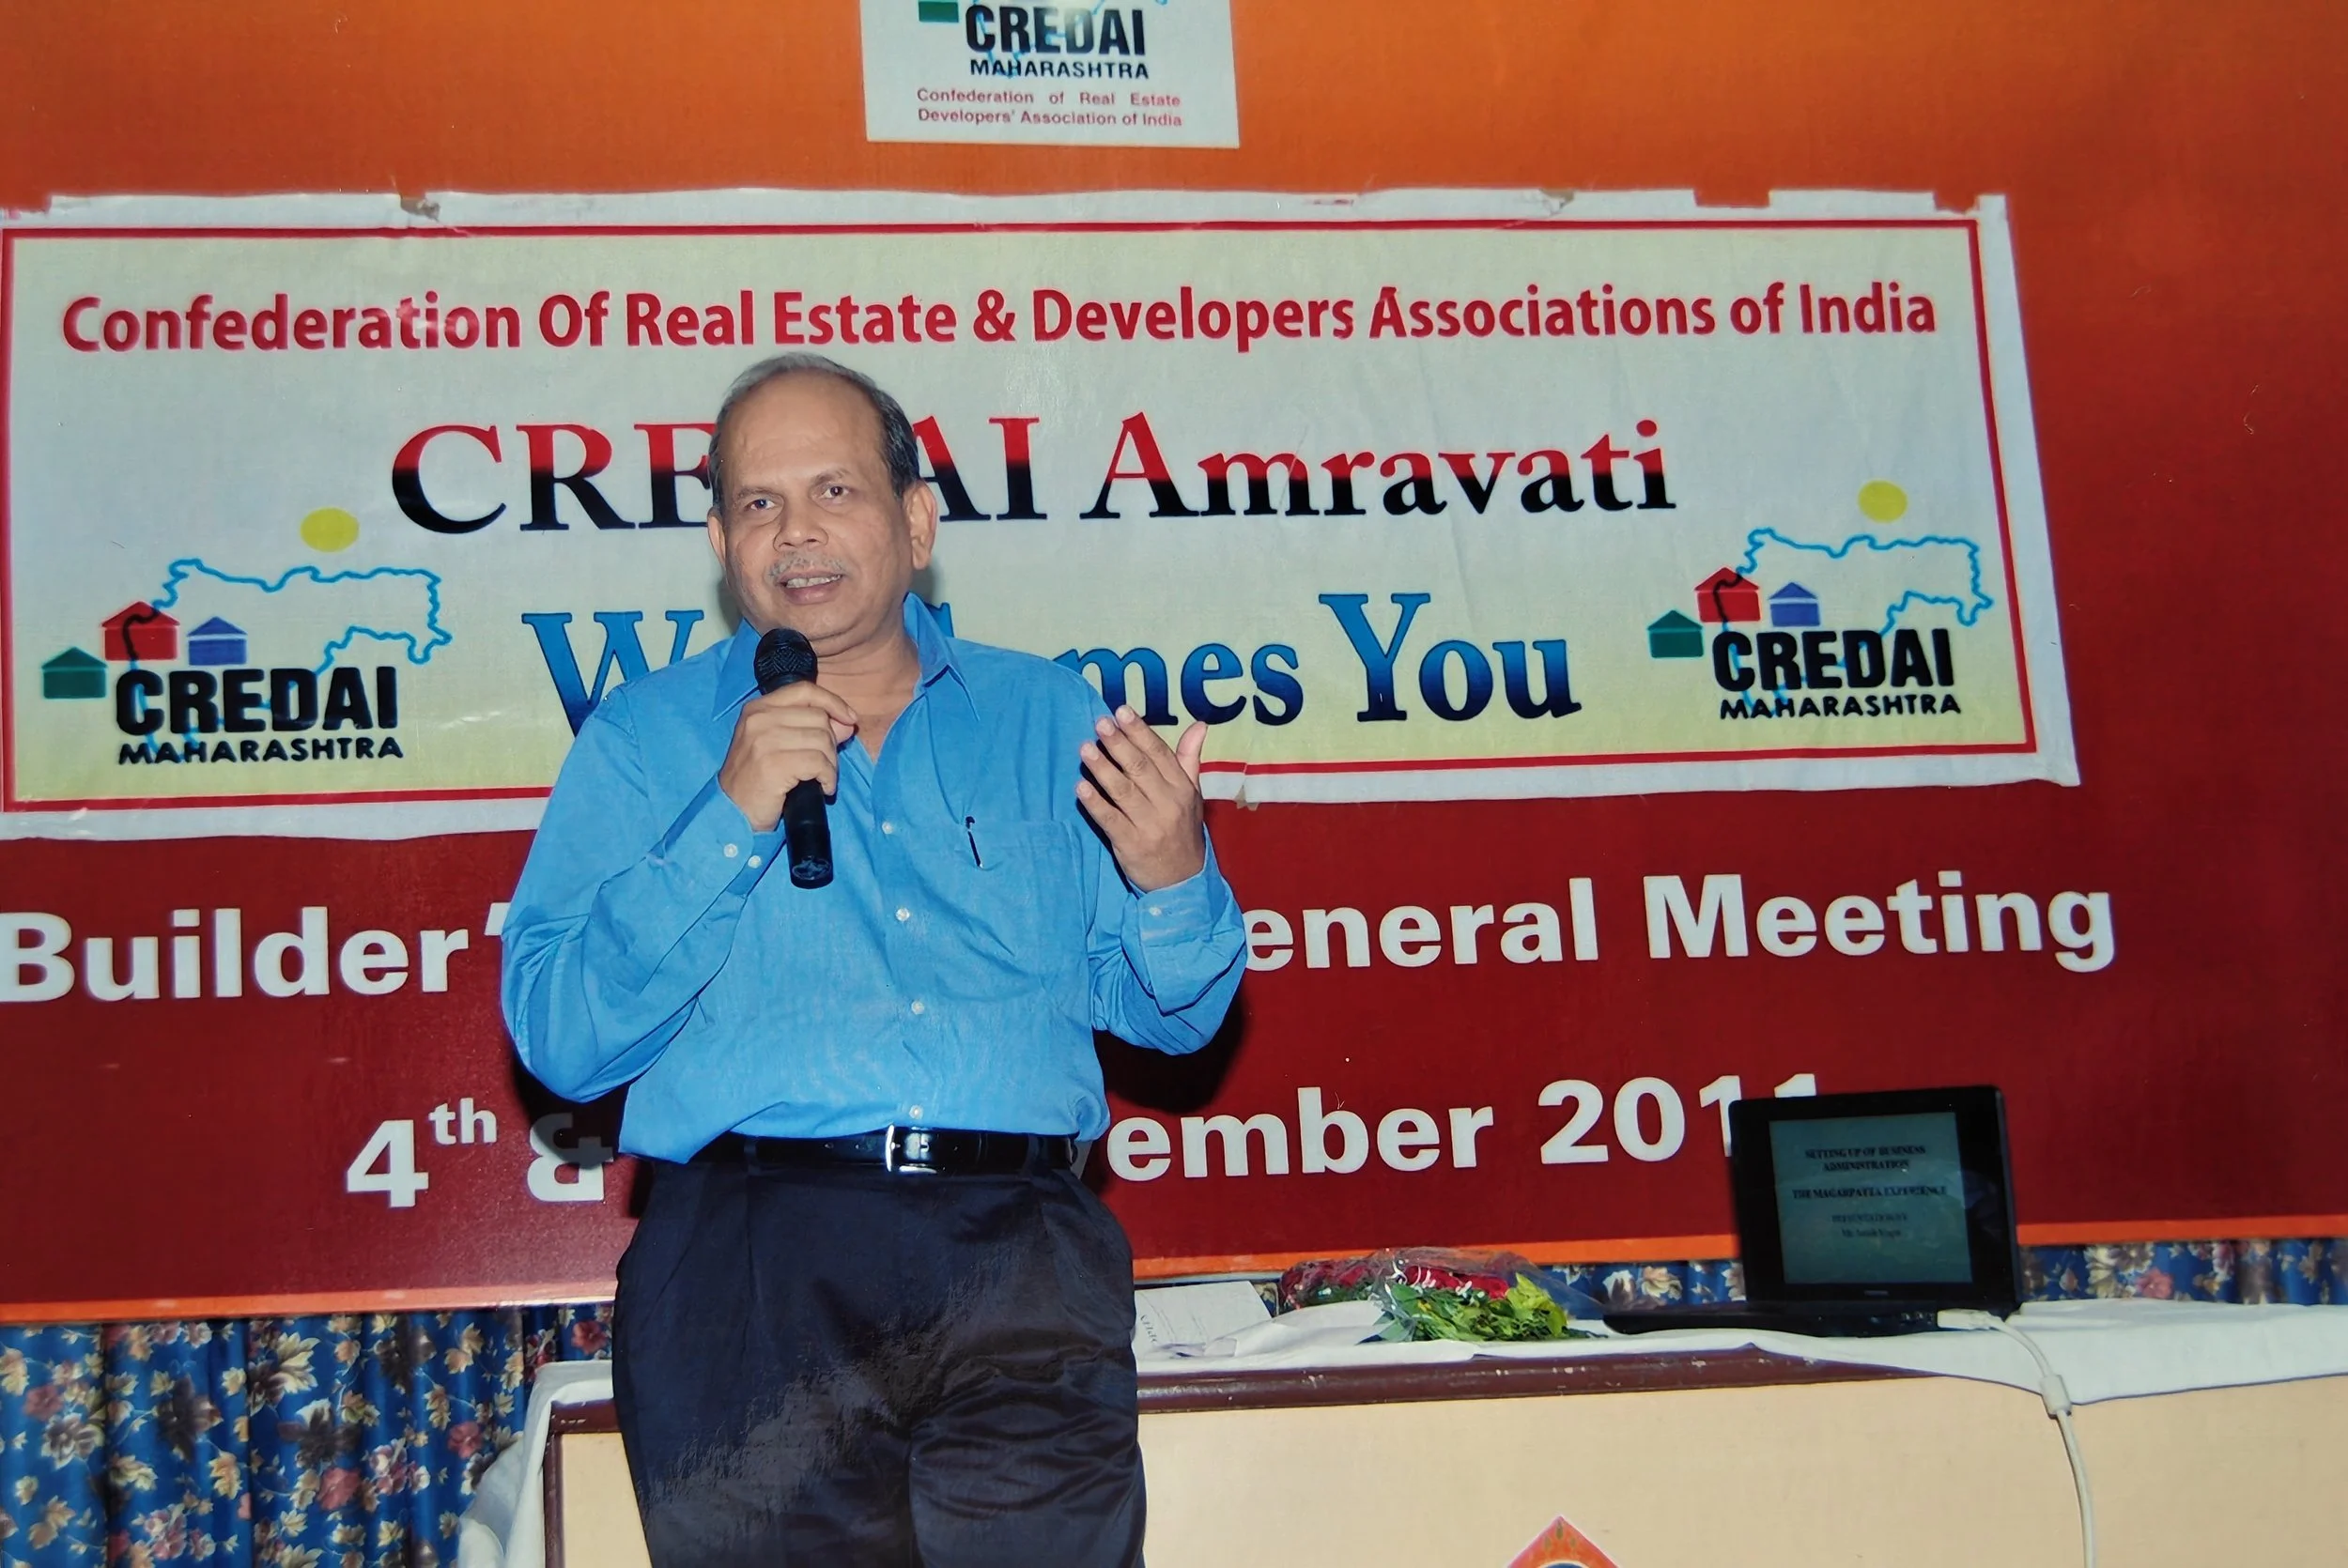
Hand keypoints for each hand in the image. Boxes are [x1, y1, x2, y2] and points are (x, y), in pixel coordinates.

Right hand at [718, 682, 857, 831]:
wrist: (731, 812)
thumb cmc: (755, 780)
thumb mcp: (777, 746)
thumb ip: (809, 729)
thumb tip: (847, 723)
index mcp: (758, 708)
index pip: (805, 690)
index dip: (833, 702)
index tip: (849, 719)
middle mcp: (759, 719)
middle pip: (818, 718)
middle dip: (831, 743)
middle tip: (824, 766)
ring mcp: (765, 740)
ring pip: (822, 740)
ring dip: (830, 764)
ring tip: (821, 779)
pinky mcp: (774, 763)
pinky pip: (819, 763)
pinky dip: (828, 778)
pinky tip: (823, 789)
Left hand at [1076, 706, 1208, 892]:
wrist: (1183, 880)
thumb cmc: (1183, 830)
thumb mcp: (1193, 795)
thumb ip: (1189, 759)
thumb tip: (1199, 725)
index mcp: (1182, 788)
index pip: (1159, 753)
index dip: (1139, 731)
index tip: (1121, 711)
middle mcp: (1168, 804)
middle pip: (1140, 768)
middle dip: (1118, 744)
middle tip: (1100, 723)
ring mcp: (1150, 825)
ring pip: (1123, 791)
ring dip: (1102, 769)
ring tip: (1085, 749)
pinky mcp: (1131, 844)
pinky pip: (1111, 820)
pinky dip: (1095, 804)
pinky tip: (1081, 788)